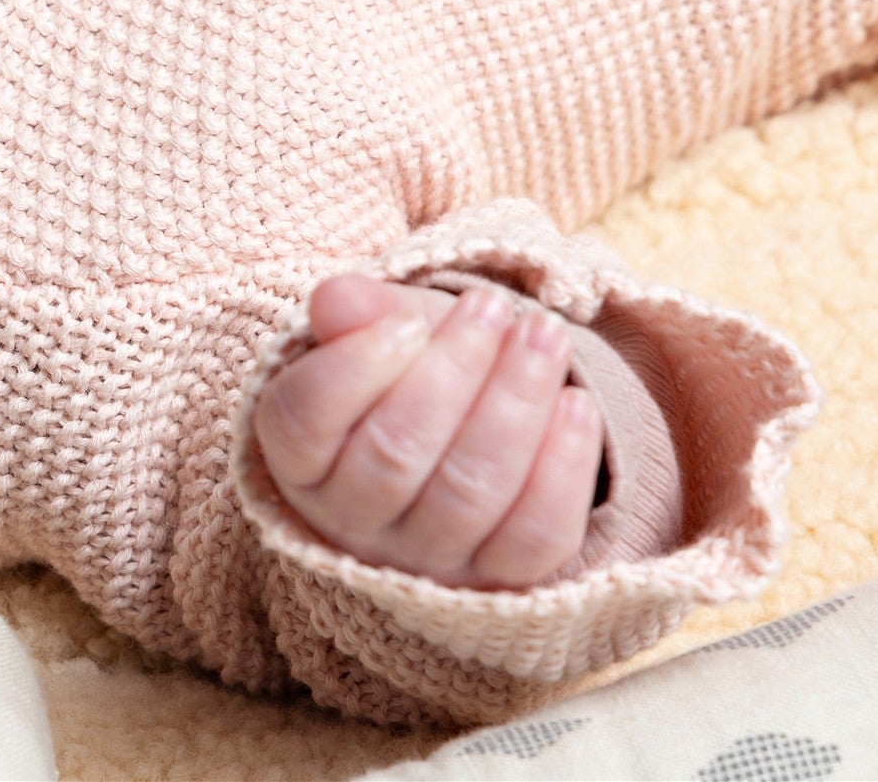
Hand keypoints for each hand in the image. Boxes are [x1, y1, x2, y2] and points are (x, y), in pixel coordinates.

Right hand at [251, 274, 602, 588]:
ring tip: (544, 335)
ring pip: (470, 491)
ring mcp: (426, 559)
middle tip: (493, 307)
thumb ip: (356, 312)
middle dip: (455, 369)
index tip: (406, 321)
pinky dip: (563, 466)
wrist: (473, 425)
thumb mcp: (379, 331)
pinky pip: (535, 535)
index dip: (355, 368)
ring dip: (516, 403)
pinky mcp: (500, 577)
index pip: (305, 422)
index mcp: (299, 459)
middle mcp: (351, 521)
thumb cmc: (411, 370)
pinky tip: (577, 404)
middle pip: (395, 454)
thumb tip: (338, 299)